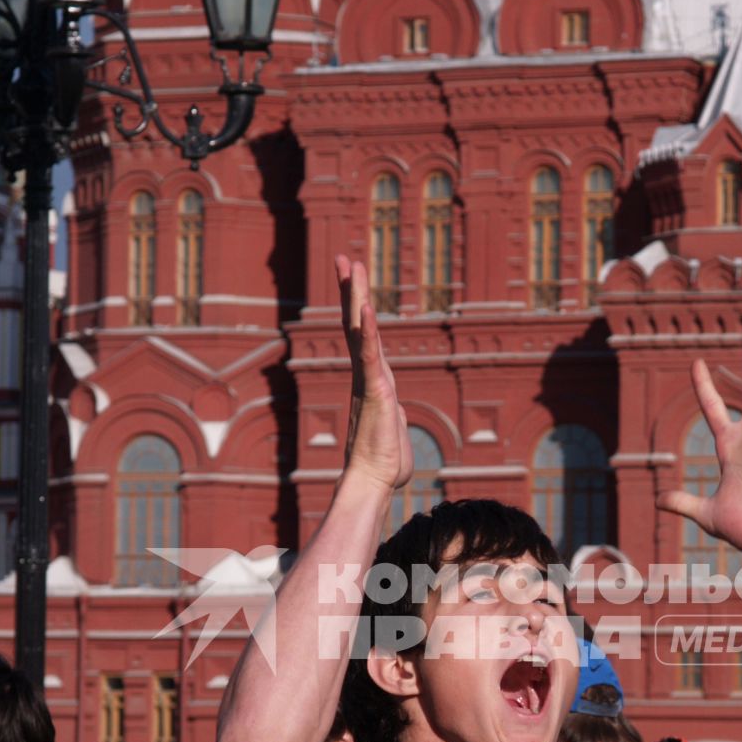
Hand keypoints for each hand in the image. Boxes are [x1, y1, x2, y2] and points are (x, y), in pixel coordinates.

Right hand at [336, 255, 411, 490]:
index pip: (365, 338)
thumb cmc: (385, 464)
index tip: (354, 284)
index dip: (359, 309)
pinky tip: (363, 308)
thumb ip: (394, 418)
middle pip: (356, 324)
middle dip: (351, 290)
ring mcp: (369, 381)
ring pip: (361, 331)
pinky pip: (370, 356)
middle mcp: (366, 376)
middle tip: (346, 259)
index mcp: (373, 381)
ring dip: (357, 297)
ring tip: (352, 266)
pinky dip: (367, 331)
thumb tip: (396, 416)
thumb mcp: (394, 431)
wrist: (375, 481)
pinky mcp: (376, 391)